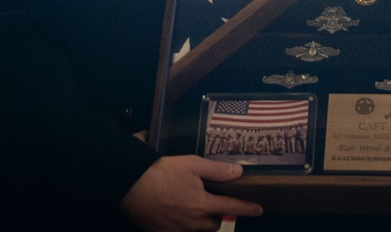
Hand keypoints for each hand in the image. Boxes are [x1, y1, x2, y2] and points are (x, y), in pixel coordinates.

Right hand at [120, 155, 262, 230]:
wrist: (131, 184)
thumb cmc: (164, 172)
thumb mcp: (193, 165)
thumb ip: (217, 171)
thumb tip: (239, 172)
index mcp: (202, 205)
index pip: (231, 208)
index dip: (247, 209)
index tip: (259, 210)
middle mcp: (192, 222)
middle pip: (214, 224)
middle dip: (217, 215)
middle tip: (212, 202)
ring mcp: (176, 231)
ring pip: (198, 231)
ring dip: (201, 223)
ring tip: (196, 208)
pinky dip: (184, 227)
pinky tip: (178, 216)